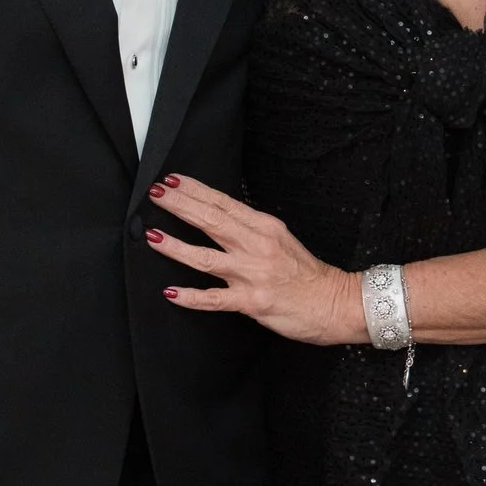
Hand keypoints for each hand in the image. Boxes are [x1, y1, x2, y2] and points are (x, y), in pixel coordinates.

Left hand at [145, 173, 364, 344]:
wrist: (335, 303)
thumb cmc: (305, 272)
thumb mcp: (280, 238)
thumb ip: (249, 226)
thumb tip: (217, 212)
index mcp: (264, 228)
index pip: (223, 203)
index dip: (194, 191)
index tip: (171, 181)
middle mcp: (257, 247)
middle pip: (211, 221)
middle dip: (180, 206)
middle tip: (155, 195)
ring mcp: (253, 275)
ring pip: (206, 257)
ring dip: (176, 247)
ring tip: (151, 236)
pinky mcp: (252, 302)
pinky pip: (215, 299)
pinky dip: (191, 296)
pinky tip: (171, 292)